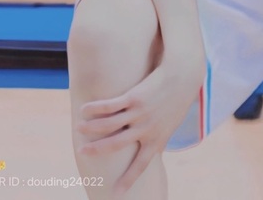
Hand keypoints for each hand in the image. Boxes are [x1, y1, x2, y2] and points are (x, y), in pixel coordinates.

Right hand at [77, 58, 203, 191]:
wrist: (183, 76)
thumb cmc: (177, 98)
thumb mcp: (171, 123)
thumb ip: (159, 135)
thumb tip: (153, 148)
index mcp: (156, 140)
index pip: (140, 165)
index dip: (127, 180)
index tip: (116, 194)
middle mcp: (146, 129)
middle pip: (116, 144)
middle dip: (97, 150)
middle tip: (81, 152)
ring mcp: (139, 114)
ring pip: (109, 124)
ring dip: (92, 127)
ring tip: (79, 128)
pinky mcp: (134, 98)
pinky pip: (110, 105)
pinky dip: (95, 108)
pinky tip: (84, 109)